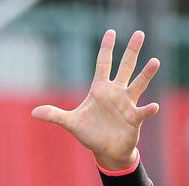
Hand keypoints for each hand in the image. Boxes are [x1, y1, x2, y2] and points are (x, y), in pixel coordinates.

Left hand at [32, 30, 159, 169]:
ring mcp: (127, 104)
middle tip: (139, 33)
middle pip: (125, 67)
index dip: (106, 48)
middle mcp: (116, 92)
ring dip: (146, 74)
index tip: (110, 32)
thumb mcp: (70, 123)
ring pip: (138, 85)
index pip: (103, 64)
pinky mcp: (135, 118)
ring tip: (155, 61)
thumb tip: (33, 113)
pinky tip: (153, 106)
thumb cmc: (90, 133)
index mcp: (99, 89)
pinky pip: (142, 111)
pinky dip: (148, 109)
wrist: (107, 150)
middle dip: (131, 51)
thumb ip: (54, 115)